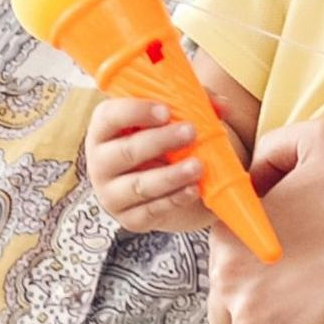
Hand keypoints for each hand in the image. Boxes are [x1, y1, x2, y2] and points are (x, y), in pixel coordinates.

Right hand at [85, 93, 205, 234]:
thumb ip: (194, 105)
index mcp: (103, 130)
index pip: (109, 116)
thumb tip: (223, 105)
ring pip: (139, 185)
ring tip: (198, 166)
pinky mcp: (128, 219)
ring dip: (170, 175)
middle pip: (126, 151)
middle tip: (191, 132)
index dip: (135, 112)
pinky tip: (193, 189)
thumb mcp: (171, 119)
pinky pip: (151, 211)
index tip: (166, 111)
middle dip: (160, 141)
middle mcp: (99, 162)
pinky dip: (174, 200)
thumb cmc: (161, 140)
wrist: (160, 184)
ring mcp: (111, 194)